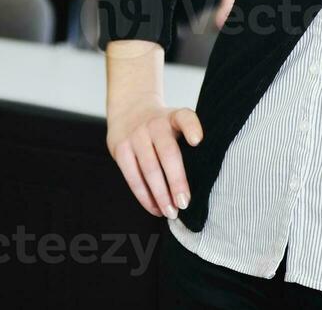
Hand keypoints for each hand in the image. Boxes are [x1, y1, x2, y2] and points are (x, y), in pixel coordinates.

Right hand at [106, 91, 202, 219]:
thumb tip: (202, 184)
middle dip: (176, 181)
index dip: (191, 127)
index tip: (197, 141)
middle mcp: (155, 124)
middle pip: (167, 153)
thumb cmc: (161, 126)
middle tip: (184, 203)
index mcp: (173, 117)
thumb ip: (186, 144)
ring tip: (170, 212)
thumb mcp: (175, 124)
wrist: (128, 109)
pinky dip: (144, 196)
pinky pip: (132, 176)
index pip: (184, 117)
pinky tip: (155, 208)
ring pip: (149, 168)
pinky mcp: (120, 148)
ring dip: (160, 195)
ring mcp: (136, 135)